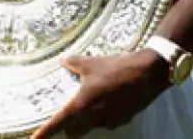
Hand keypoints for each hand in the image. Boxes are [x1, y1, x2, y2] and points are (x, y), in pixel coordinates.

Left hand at [31, 51, 168, 138]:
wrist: (147, 73)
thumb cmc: (116, 68)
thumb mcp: (90, 63)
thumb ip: (73, 63)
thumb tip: (62, 60)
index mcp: (81, 104)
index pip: (58, 123)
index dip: (45, 133)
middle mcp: (94, 117)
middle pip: (74, 132)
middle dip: (68, 128)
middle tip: (65, 117)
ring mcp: (110, 121)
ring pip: (91, 127)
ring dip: (86, 121)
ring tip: (89, 103)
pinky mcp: (123, 120)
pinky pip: (107, 123)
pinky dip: (102, 116)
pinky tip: (107, 101)